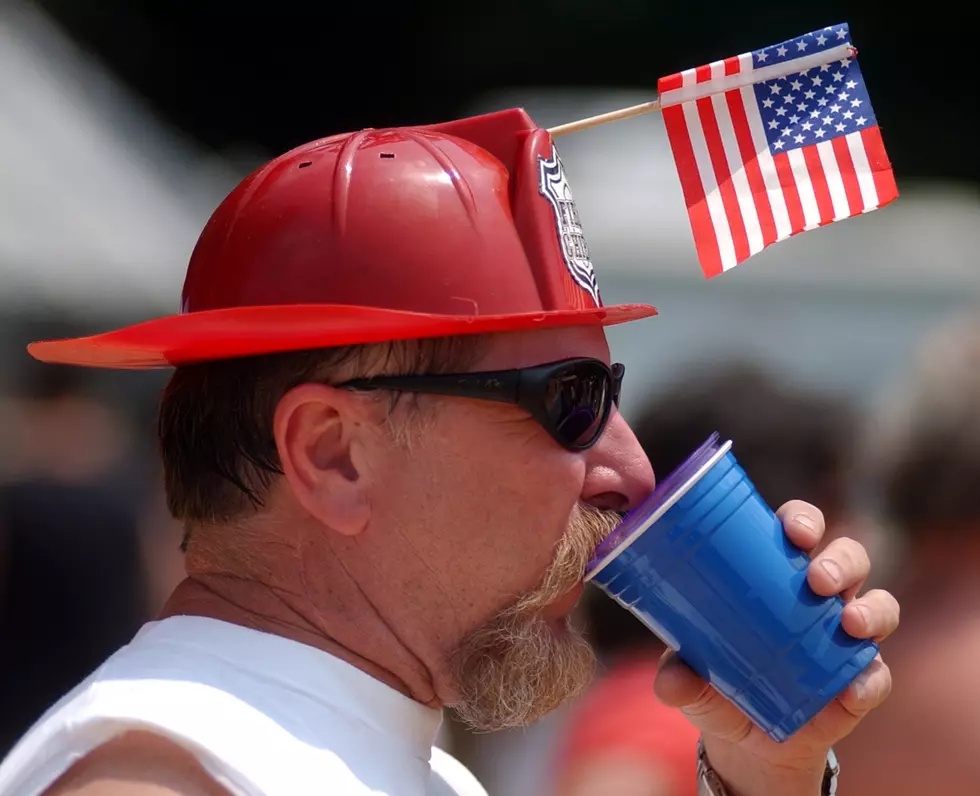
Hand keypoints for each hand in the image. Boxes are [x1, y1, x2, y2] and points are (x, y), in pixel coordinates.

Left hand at [653, 500, 899, 795]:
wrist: (743, 742)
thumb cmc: (715, 682)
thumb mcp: (689, 678)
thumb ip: (677, 676)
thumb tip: (671, 679)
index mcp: (776, 572)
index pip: (798, 527)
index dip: (803, 519)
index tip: (794, 531)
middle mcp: (819, 596)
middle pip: (849, 557)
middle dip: (841, 561)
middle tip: (818, 580)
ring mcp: (845, 638)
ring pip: (880, 604)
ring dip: (872, 609)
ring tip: (849, 623)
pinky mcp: (861, 682)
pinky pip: (878, 674)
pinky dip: (871, 679)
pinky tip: (854, 689)